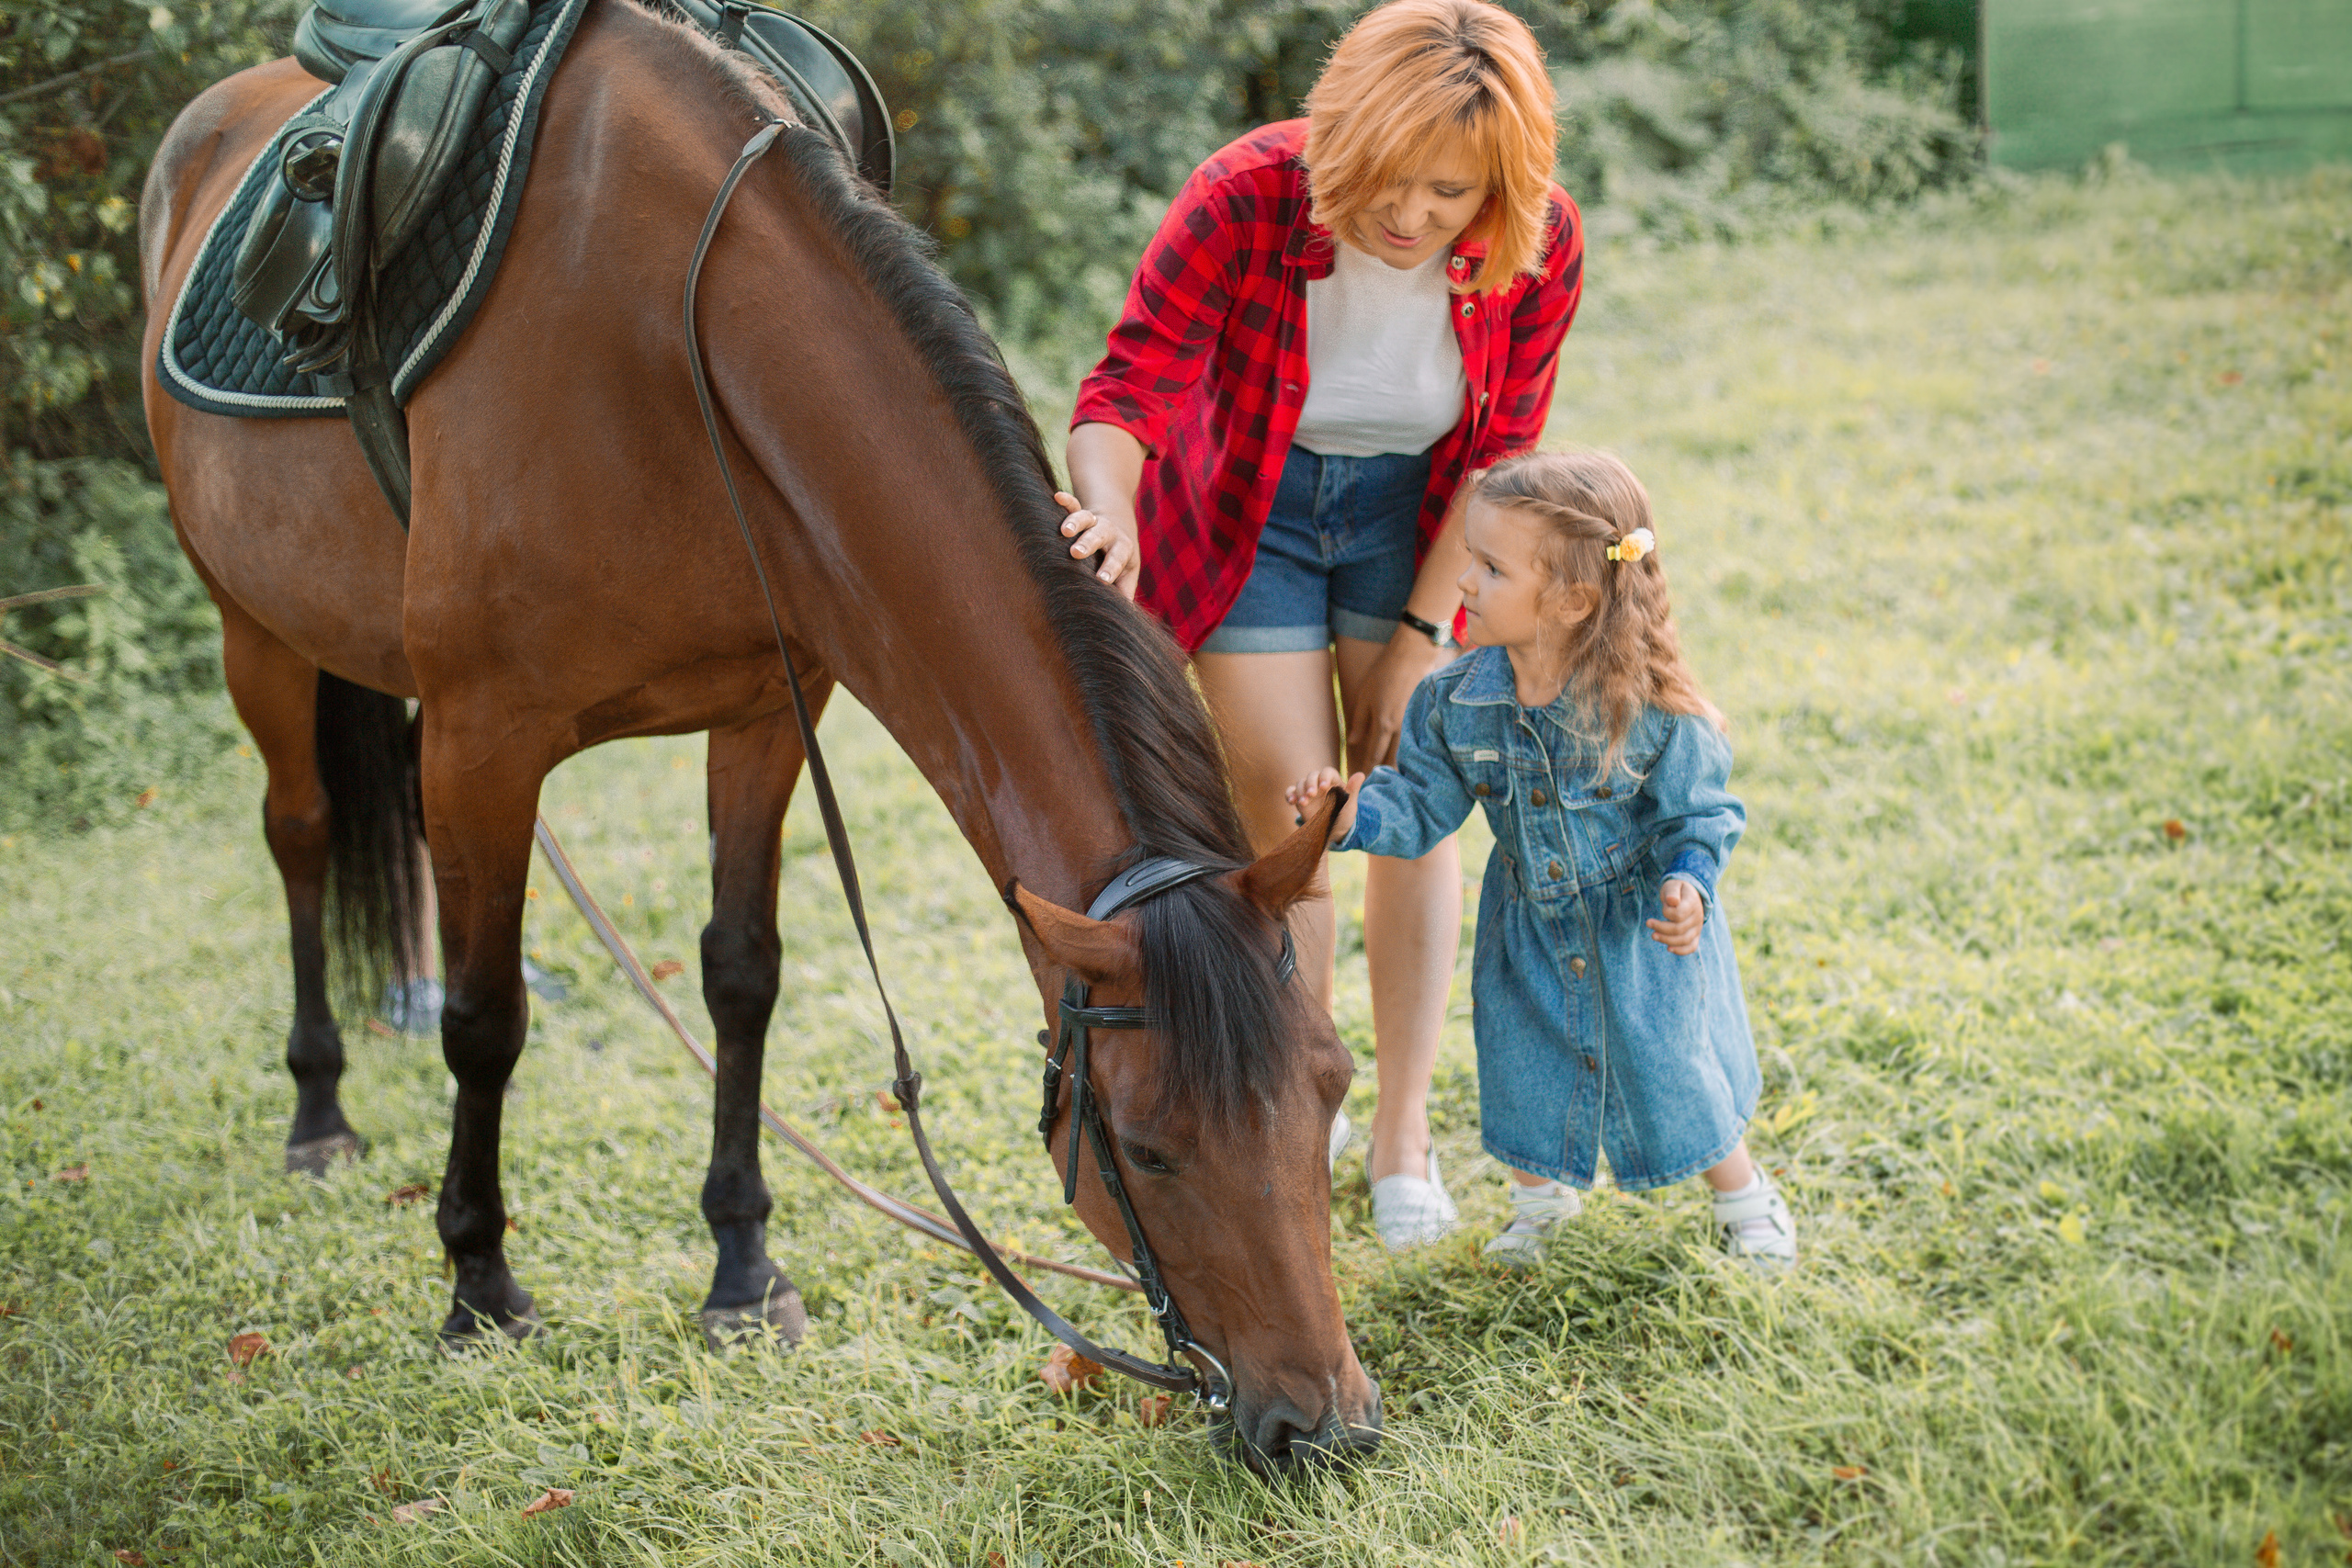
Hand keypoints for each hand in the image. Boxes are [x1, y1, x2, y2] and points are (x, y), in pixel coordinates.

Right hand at [1055, 492, 1139, 598]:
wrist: (1119, 524)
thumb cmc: (1121, 558)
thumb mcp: (1127, 572)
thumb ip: (1124, 590)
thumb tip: (1122, 616)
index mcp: (1123, 548)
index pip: (1118, 557)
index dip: (1111, 567)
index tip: (1102, 579)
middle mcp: (1109, 532)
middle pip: (1101, 535)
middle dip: (1089, 543)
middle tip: (1076, 552)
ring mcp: (1095, 521)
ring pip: (1086, 518)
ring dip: (1075, 522)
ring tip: (1064, 531)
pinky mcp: (1081, 512)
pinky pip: (1074, 504)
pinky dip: (1066, 500)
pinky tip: (1056, 496)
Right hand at [1284, 767, 1364, 842]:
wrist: (1333, 832)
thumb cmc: (1344, 816)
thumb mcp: (1350, 805)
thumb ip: (1353, 790)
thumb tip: (1361, 774)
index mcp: (1333, 782)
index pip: (1327, 772)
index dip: (1324, 777)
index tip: (1323, 787)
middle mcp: (1320, 784)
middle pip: (1312, 775)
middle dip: (1310, 783)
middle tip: (1311, 795)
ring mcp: (1309, 791)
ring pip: (1301, 783)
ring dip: (1300, 790)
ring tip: (1303, 803)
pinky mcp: (1300, 799)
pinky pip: (1291, 792)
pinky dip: (1289, 795)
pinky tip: (1291, 802)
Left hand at [1345, 627, 1452, 772]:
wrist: (1413, 656)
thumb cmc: (1384, 672)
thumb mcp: (1364, 695)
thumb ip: (1359, 721)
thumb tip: (1353, 742)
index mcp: (1382, 724)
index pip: (1373, 755)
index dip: (1367, 769)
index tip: (1363, 783)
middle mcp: (1399, 728)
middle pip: (1391, 759)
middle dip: (1383, 774)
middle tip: (1377, 788)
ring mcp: (1412, 723)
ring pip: (1404, 752)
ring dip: (1397, 767)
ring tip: (1392, 781)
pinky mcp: (1420, 717)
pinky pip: (1413, 741)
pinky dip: (1408, 752)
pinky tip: (1407, 759)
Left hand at [1646, 879, 1704, 955]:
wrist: (1689, 896)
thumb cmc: (1678, 890)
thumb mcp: (1674, 885)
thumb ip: (1672, 892)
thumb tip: (1672, 901)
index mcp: (1692, 904)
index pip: (1679, 914)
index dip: (1667, 913)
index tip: (1662, 908)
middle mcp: (1697, 917)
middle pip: (1679, 929)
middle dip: (1661, 928)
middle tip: (1648, 923)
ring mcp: (1697, 927)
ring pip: (1684, 940)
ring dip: (1667, 940)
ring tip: (1653, 935)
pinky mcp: (1695, 935)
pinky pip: (1692, 947)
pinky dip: (1681, 951)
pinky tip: (1668, 949)